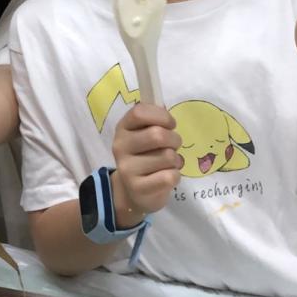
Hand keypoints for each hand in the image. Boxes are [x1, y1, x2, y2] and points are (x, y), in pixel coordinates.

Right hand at [112, 103, 182, 219]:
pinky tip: (167, 177)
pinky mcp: (138, 189)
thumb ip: (152, 120)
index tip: (170, 124)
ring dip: (176, 160)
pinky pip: (169, 176)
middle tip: (173, 146)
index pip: (139, 112)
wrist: (134, 192)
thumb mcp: (143, 134)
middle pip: (157, 135)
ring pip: (167, 156)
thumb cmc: (145, 156)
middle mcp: (120, 147)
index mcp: (123, 128)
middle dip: (174, 139)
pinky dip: (176, 175)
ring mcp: (127, 170)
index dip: (161, 116)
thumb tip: (162, 104)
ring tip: (168, 163)